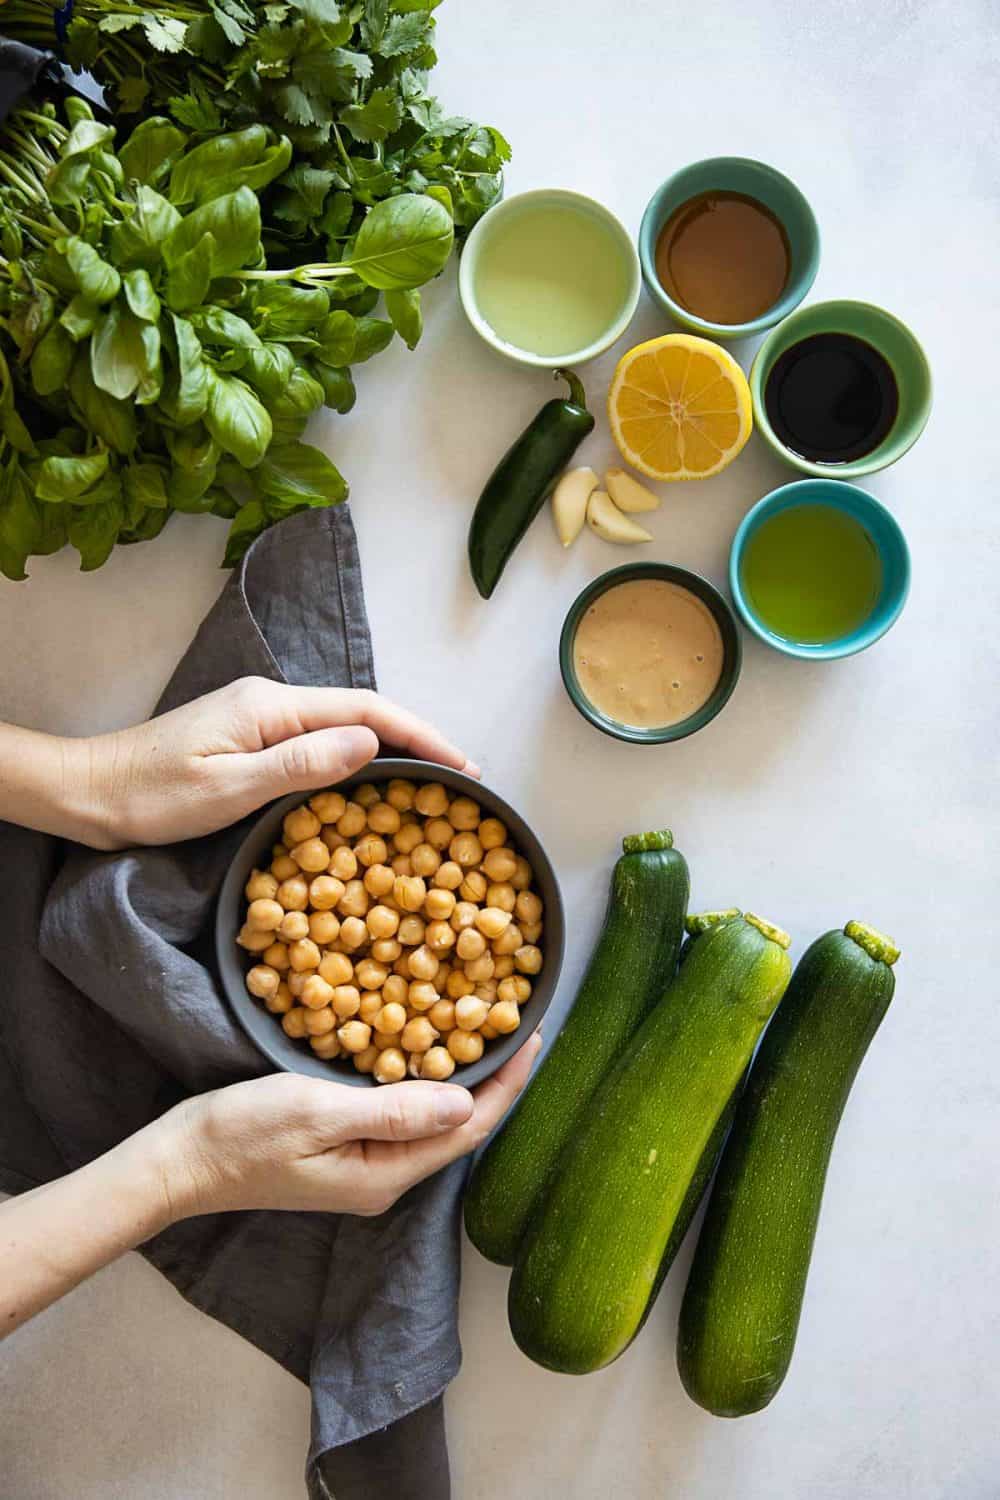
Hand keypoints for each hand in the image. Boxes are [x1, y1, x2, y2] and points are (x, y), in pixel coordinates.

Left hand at [75, 678, 479, 848]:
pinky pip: (321, 745)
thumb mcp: (227, 788)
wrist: (89, 792)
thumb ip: (301, 764)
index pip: (367, 710)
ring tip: (437, 785)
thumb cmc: (149, 796)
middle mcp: (272, 703)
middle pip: (365, 714)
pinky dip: (359, 762)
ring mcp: (262, 720)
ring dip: (394, 751)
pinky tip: (376, 787)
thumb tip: (373, 744)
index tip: (465, 766)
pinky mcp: (251, 741)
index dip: (423, 736)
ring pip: (346, 729)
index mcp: (272, 706)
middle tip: (467, 782)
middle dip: (420, 742)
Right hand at [151, 1034, 540, 1219]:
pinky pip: (403, 1114)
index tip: (533, 1033)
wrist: (180, 1163)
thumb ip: (393, 1110)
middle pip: (458, 1127)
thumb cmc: (241, 1133)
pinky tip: (427, 1048)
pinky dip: (424, 1080)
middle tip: (517, 1022)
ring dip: (461, 1076)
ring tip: (485, 1030)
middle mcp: (386, 1178)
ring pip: (433, 1120)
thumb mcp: (317, 1112)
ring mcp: (366, 1168)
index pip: (468, 1127)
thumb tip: (463, 1103)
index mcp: (387, 1175)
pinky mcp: (346, 1151)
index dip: (506, 1081)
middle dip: (493, 1077)